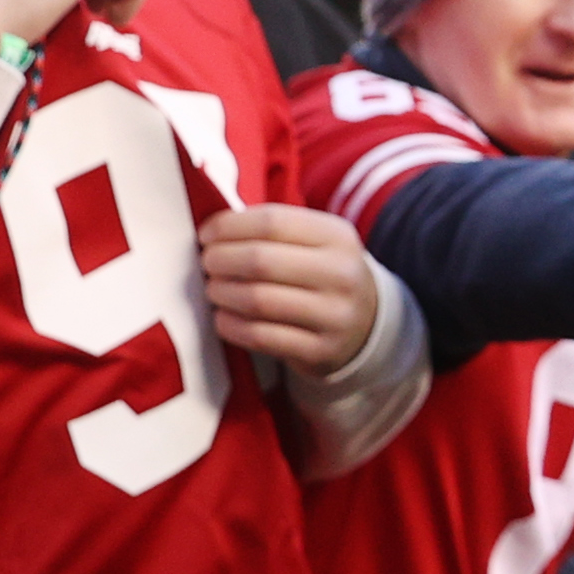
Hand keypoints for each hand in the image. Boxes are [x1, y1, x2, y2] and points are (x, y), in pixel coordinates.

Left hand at [198, 204, 377, 375]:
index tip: (206, 235)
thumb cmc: (323, 275)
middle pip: (261, 260)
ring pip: (258, 300)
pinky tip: (223, 318)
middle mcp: (340, 274)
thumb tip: (213, 231)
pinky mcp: (320, 351)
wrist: (366, 325)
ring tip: (213, 289)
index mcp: (336, 236)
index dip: (229, 227)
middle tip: (207, 263)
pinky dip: (232, 326)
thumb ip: (272, 231)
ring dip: (222, 293)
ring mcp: (333, 316)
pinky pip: (261, 337)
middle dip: (221, 260)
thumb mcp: (315, 242)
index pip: (272, 222)